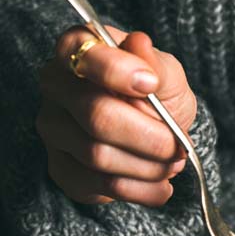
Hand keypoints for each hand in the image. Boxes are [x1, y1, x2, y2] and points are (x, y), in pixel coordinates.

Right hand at [36, 25, 195, 205]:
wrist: (155, 134)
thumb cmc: (157, 95)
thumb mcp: (168, 76)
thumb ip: (156, 65)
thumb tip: (139, 45)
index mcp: (78, 50)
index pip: (85, 56)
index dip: (118, 72)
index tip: (151, 85)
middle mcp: (56, 87)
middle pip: (97, 116)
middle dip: (150, 138)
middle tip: (179, 146)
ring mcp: (54, 129)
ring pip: (98, 156)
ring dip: (149, 167)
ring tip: (174, 164)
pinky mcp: (62, 169)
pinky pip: (99, 186)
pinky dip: (141, 191)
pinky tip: (161, 187)